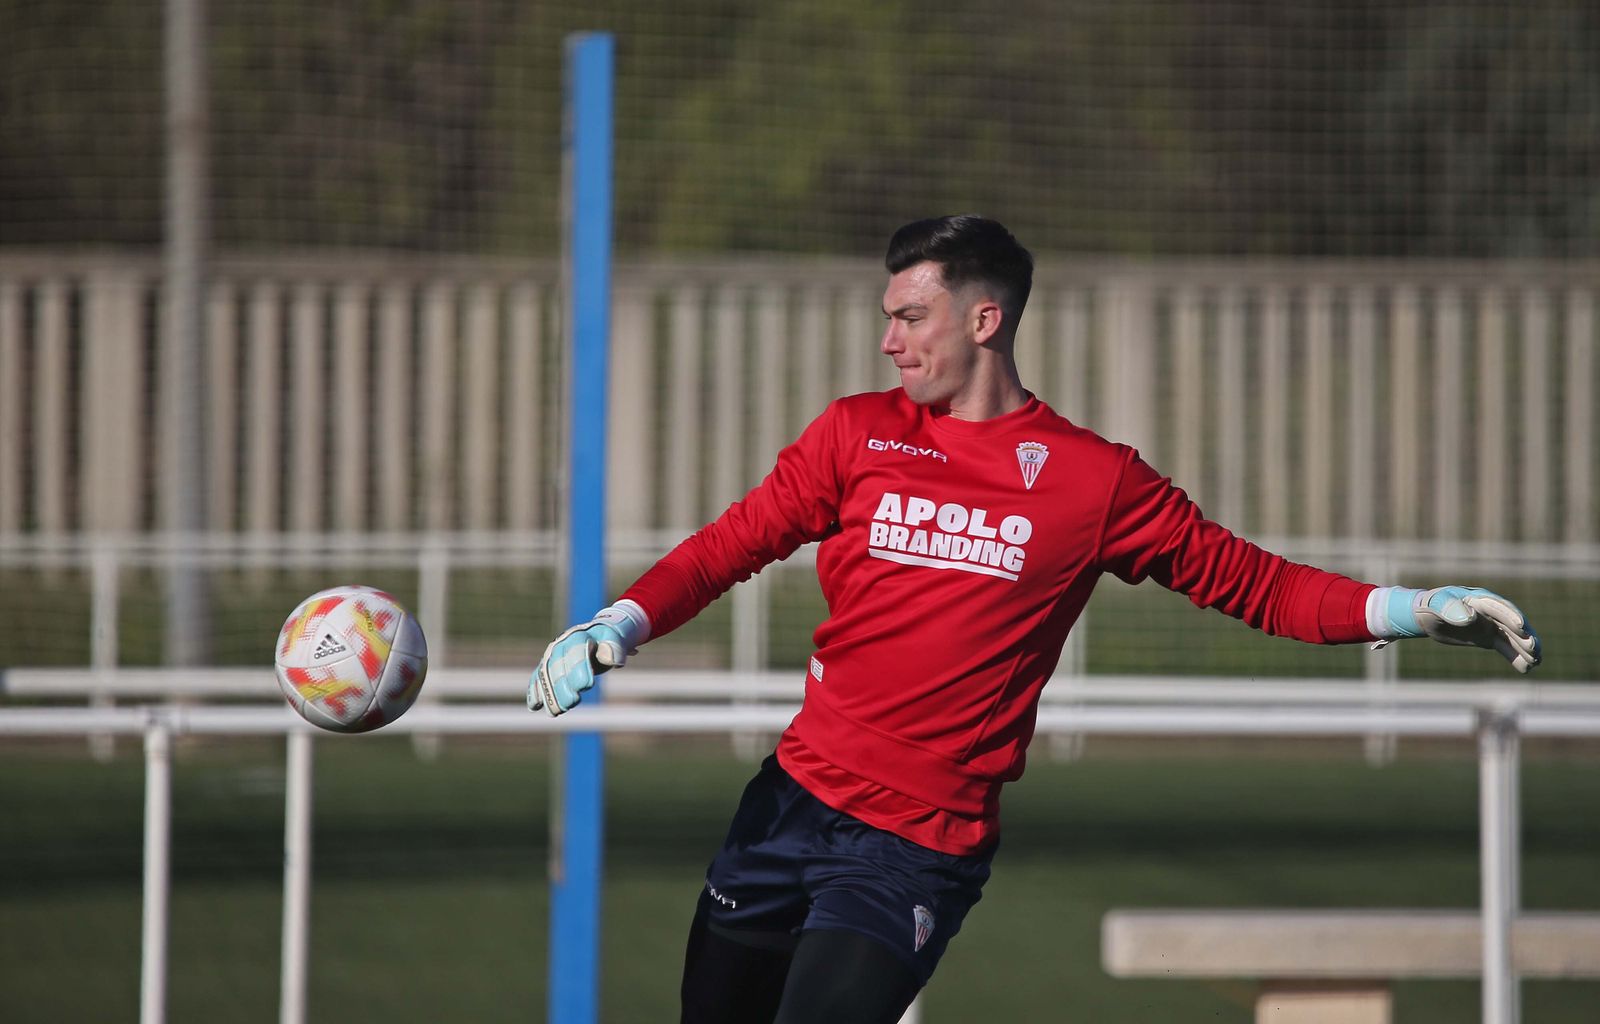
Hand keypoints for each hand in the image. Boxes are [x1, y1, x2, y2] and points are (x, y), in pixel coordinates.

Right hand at [529, 600, 650, 715]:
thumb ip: (615, 648)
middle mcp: (560, 645)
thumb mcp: (616, 639)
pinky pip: (537, 678)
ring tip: (555, 712)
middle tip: (572, 703)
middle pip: (558, 668)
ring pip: (546, 676)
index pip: (576, 654)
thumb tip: (611, 660)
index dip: (580, 669)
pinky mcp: (547, 665)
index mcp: (578, 636)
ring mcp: (551, 655)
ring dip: (548, 694)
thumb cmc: (608, 640)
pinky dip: (534, 691)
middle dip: (562, 687)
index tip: (587, 685)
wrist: (597, 634)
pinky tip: (533, 706)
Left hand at [1367, 586, 1541, 673]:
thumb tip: (1471, 617)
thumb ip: (1452, 609)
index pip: (1498, 607)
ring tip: (1537, 661)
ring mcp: (1492, 624)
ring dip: (1525, 649)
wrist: (1425, 615)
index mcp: (1479, 599)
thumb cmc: (1431, 606)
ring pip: (1513, 637)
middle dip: (1524, 636)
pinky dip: (1516, 657)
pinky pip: (1506, 647)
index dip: (1510, 616)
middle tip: (1535, 650)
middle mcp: (1490, 611)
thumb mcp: (1437, 605)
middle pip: (1511, 623)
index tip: (1522, 627)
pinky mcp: (1489, 637)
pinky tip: (1527, 668)